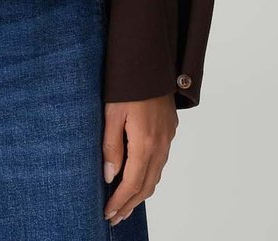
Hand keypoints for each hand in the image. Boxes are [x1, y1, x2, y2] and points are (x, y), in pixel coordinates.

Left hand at [101, 94, 177, 225]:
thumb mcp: (111, 112)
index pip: (132, 183)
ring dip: (140, 193)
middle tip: (114, 217)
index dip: (120, 202)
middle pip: (146, 185)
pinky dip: (148, 176)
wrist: (150, 59)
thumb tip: (110, 176)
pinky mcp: (169, 129)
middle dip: (130, 204)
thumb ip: (111, 145)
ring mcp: (168, 138)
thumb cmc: (127, 82)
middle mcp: (160, 144)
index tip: (107, 213)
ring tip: (124, 204)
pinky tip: (138, 177)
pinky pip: (160, 162)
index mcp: (145, 142)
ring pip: (155, 175)